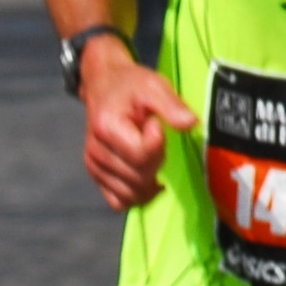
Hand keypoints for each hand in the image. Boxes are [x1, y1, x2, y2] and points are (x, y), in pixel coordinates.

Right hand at [78, 39, 196, 210]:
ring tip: (150, 156)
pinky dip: (136, 195)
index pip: (143, 155)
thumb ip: (171, 105)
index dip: (158, 142)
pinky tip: (146, 180)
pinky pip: (118, 201)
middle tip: (154, 138)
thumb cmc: (129, 85)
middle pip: (139, 176)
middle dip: (157, 161)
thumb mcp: (153, 85)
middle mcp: (96, 151)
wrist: (103, 85)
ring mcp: (94, 166)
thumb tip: (190, 123)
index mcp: (107, 128)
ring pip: (131, 193)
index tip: (154, 123)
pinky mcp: (96, 175)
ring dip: (149, 181)